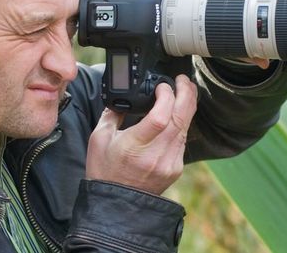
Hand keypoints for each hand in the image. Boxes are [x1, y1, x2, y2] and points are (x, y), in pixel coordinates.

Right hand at [85, 75, 197, 194]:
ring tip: (184, 91)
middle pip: (180, 118)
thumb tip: (124, 96)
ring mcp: (169, 163)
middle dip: (186, 94)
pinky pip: (183, 140)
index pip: (161, 117)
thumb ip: (112, 113)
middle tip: (183, 80)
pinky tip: (178, 114)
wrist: (116, 204)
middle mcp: (155, 155)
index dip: (167, 96)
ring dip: (187, 107)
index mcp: (134, 146)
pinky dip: (182, 123)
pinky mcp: (176, 168)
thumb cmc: (104, 171)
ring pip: (186, 128)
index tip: (162, 86)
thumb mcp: (99, 138)